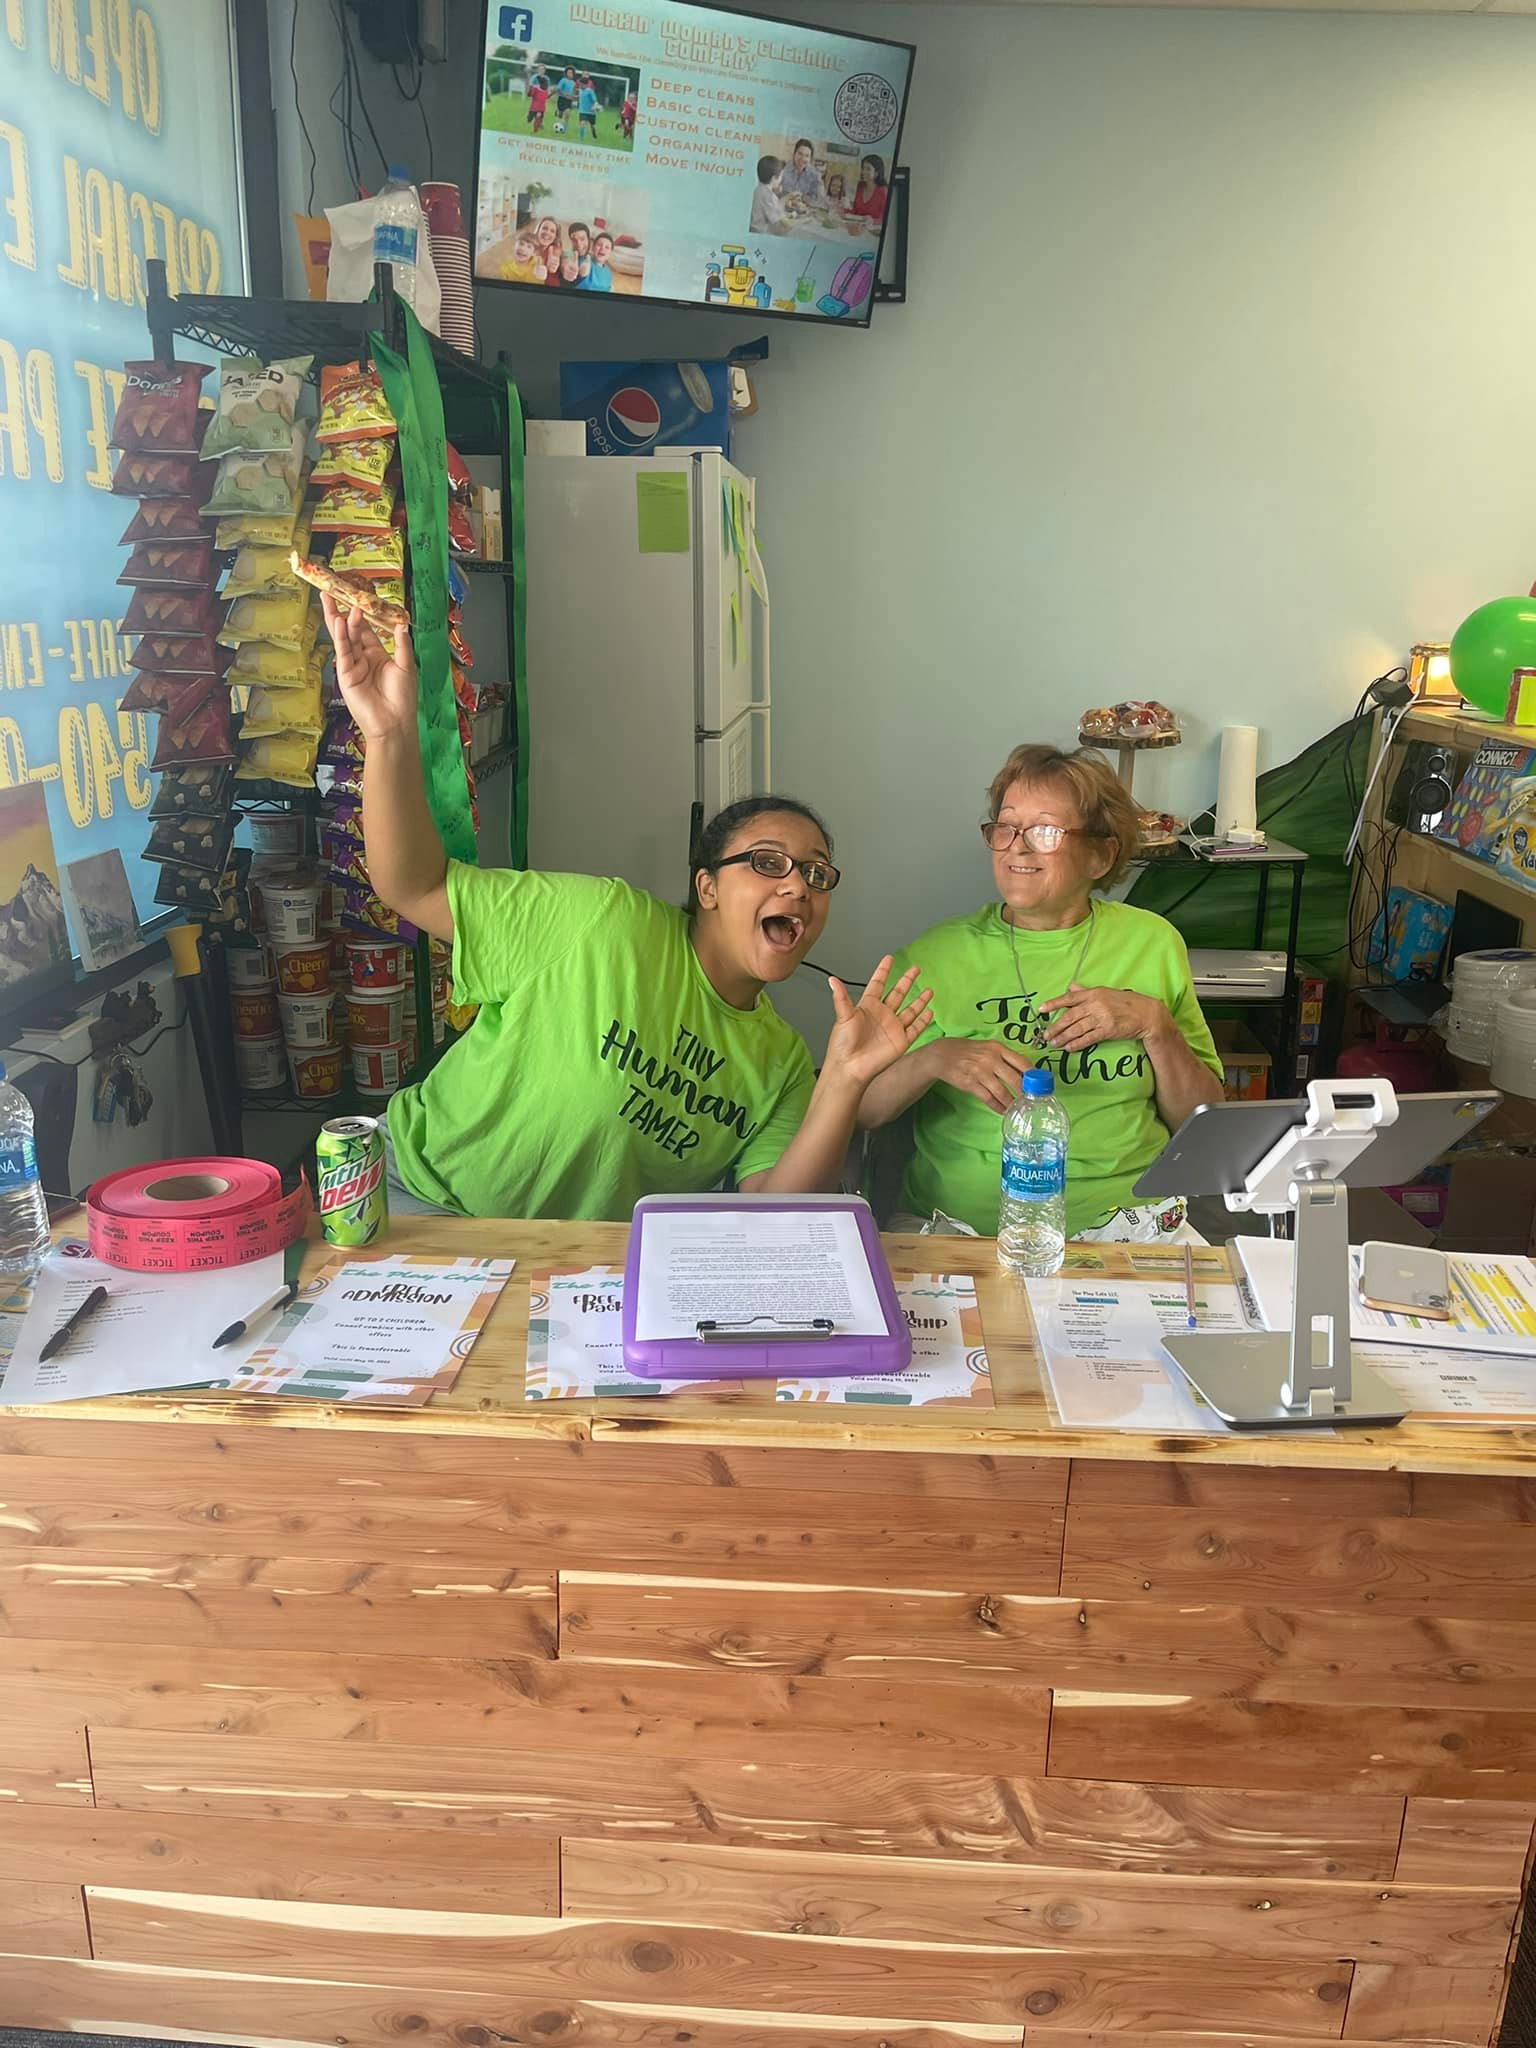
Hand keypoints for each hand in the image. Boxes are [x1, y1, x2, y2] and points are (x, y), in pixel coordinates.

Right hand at [321, 592, 416, 743]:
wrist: (394, 723)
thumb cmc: (402, 698)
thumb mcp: (406, 666)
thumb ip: (401, 644)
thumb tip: (402, 623)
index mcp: (377, 654)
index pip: (366, 629)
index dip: (361, 613)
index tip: (356, 595)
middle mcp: (363, 657)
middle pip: (350, 630)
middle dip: (341, 610)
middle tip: (333, 591)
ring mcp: (352, 665)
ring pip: (344, 638)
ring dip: (339, 619)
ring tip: (333, 600)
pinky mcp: (346, 675)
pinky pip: (343, 652)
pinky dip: (340, 637)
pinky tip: (338, 622)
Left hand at [822, 958, 933, 1091]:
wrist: (851, 1067)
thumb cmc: (843, 1043)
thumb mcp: (843, 1017)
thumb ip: (841, 998)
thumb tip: (832, 979)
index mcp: (868, 1007)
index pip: (878, 984)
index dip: (883, 971)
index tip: (889, 958)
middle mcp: (882, 1015)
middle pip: (898, 994)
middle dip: (906, 981)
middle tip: (915, 969)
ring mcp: (893, 1028)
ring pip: (910, 1010)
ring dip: (919, 1000)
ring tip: (929, 990)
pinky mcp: (901, 1041)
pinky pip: (915, 1028)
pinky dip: (923, 1020)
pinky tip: (930, 1012)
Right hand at [926, 1037, 1031, 1113]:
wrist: (942, 1055)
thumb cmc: (969, 1051)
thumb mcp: (988, 1048)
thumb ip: (1005, 1058)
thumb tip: (1026, 1073)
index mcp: (998, 1048)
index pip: (1022, 1062)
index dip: (1034, 1076)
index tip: (1041, 1085)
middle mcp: (991, 1059)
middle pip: (1015, 1080)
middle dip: (1026, 1093)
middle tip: (1033, 1102)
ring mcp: (980, 1072)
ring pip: (1002, 1092)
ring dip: (1012, 1103)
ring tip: (1018, 1109)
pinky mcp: (970, 1084)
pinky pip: (988, 1099)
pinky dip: (998, 1107)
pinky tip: (1003, 1111)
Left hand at [1040, 982, 1168, 1053]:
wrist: (1146, 1014)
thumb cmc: (1126, 1003)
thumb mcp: (1105, 992)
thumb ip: (1086, 992)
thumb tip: (1070, 987)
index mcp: (1094, 993)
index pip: (1069, 998)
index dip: (1054, 1004)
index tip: (1041, 1010)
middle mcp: (1096, 1004)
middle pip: (1070, 1016)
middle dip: (1056, 1026)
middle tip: (1046, 1035)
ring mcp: (1102, 1017)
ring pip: (1077, 1028)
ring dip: (1063, 1037)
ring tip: (1054, 1044)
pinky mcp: (1108, 1030)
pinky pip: (1088, 1038)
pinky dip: (1077, 1044)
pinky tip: (1069, 1048)